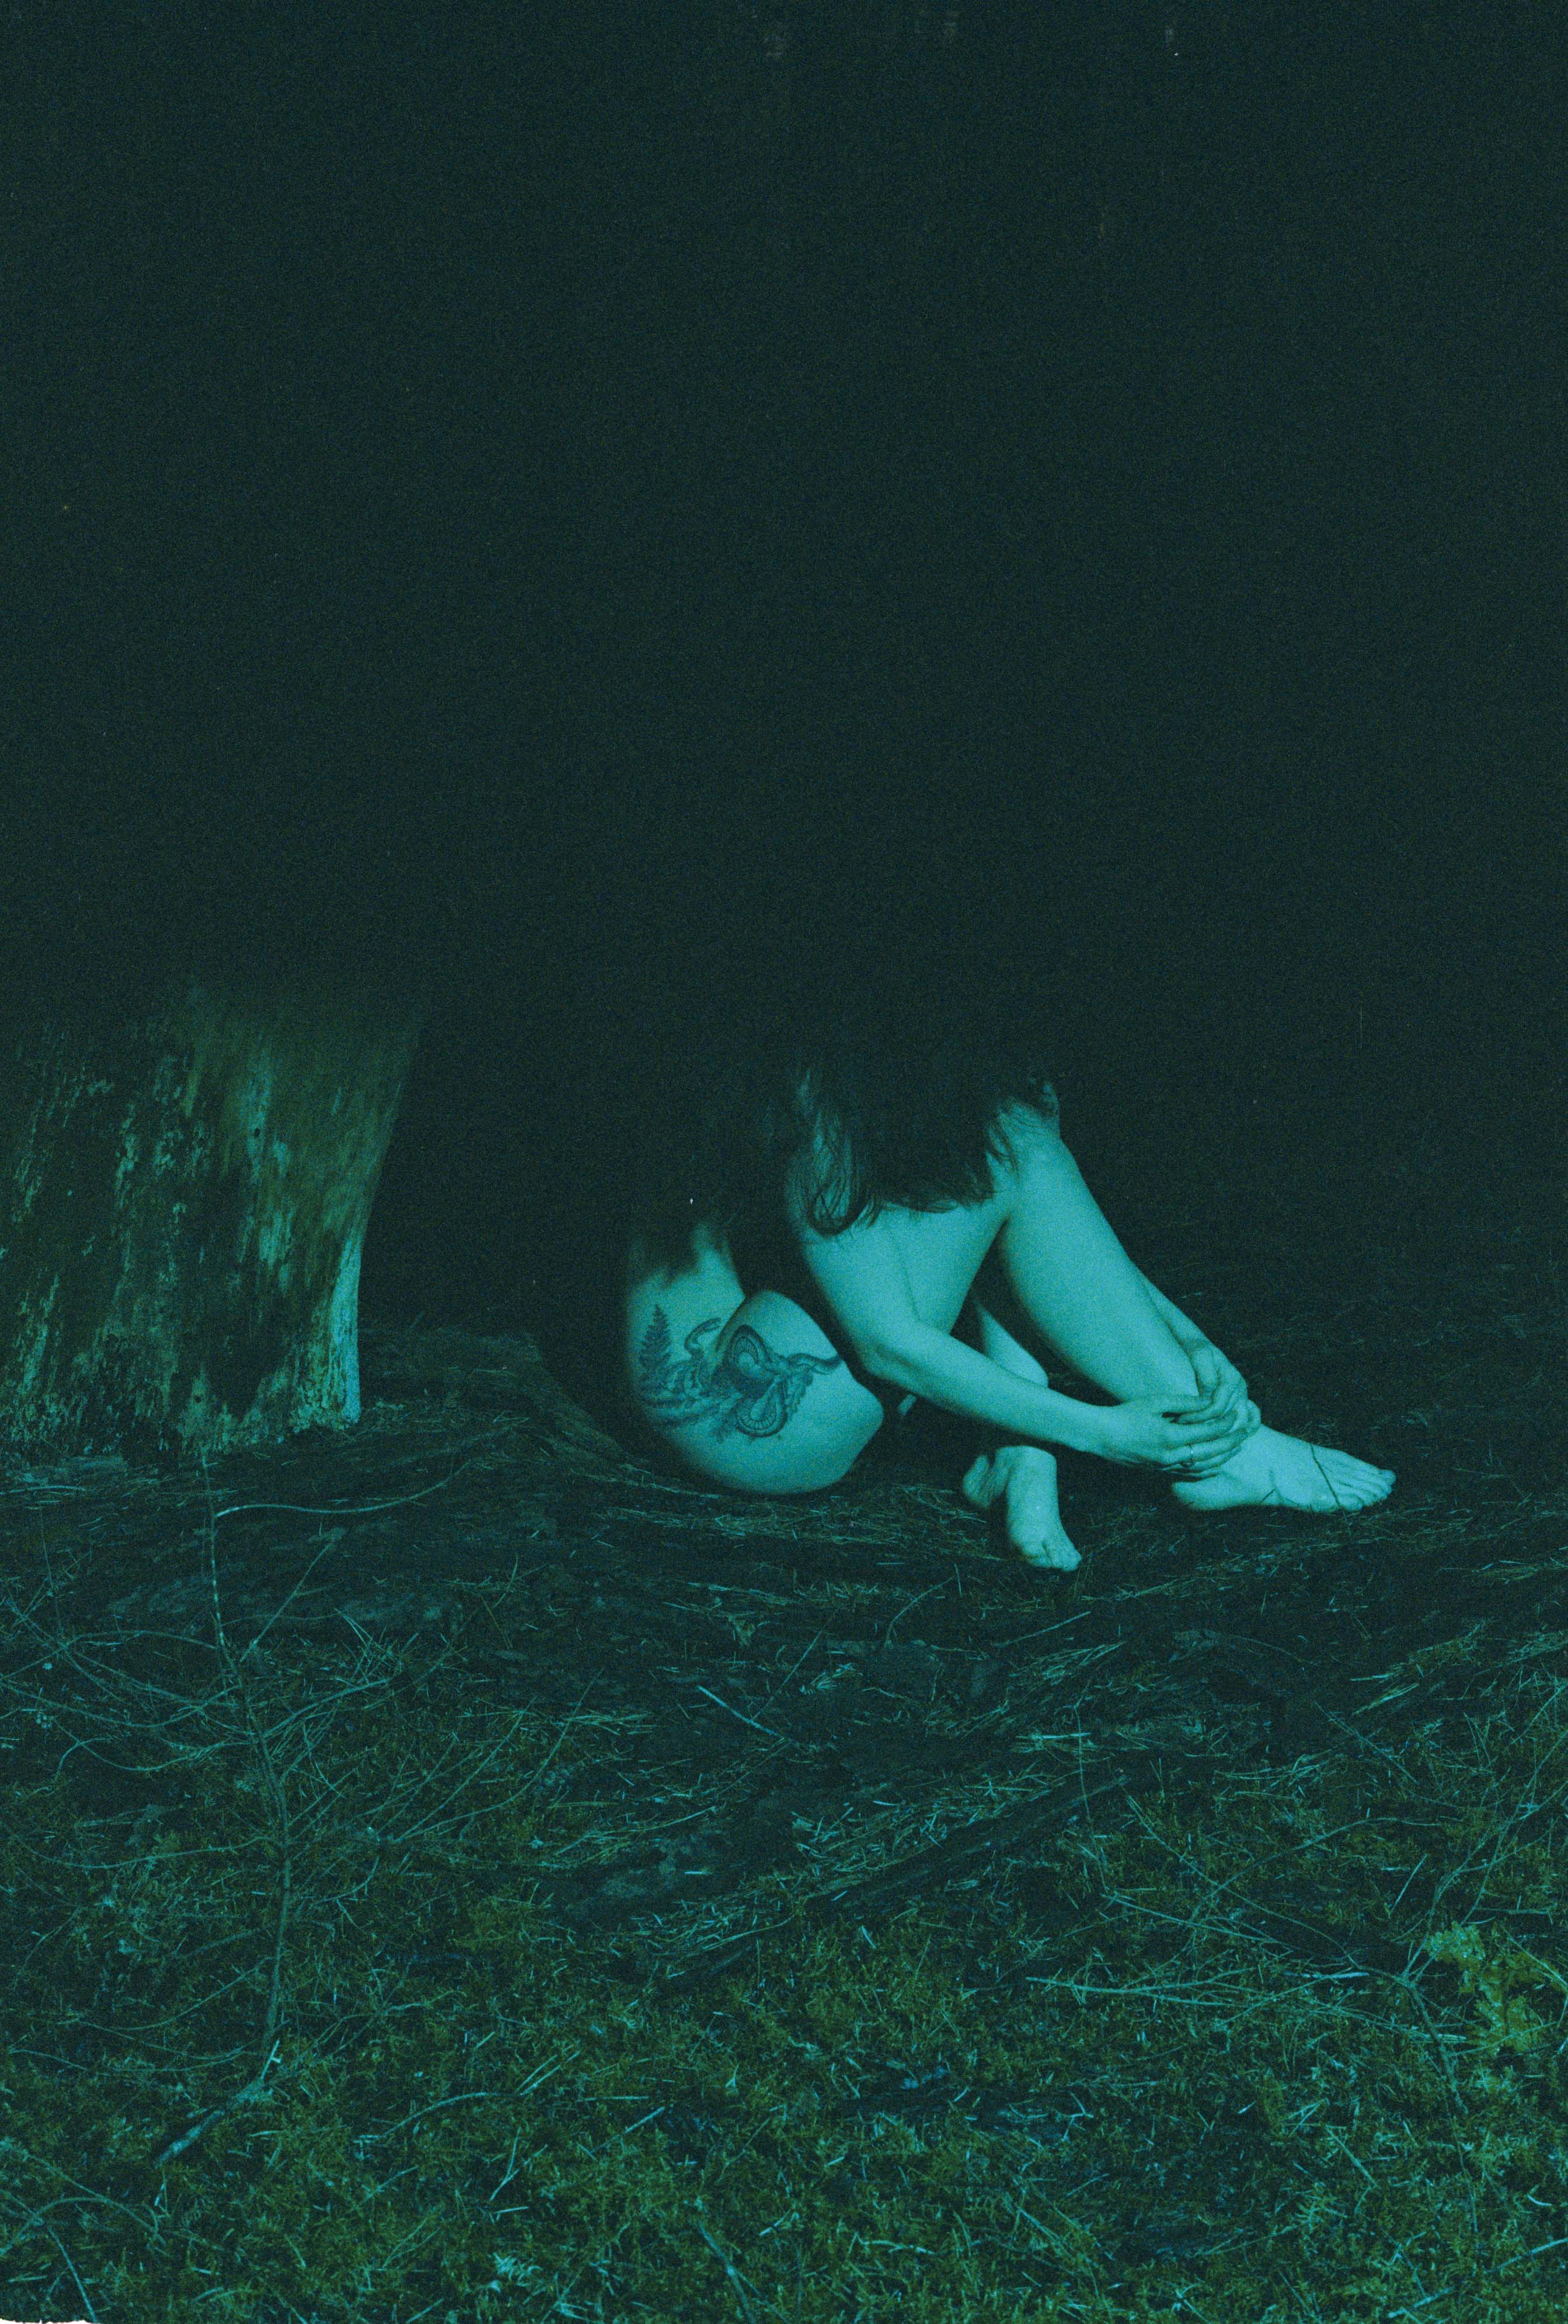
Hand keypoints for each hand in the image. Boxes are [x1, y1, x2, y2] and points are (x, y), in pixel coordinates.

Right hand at [1088, 1381, 1260, 1474]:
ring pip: (1204, 1466)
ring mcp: (1167, 1466)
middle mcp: (1171, 1455)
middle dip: (1232, 1441)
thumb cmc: (1126, 1414)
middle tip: (1246, 1432)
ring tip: (1238, 1447)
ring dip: (1224, 1457)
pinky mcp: (1162, 1471)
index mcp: (1170, 1436)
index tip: (1236, 1413)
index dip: (1225, 1422)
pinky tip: (1218, 1462)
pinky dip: (1208, 1469)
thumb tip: (1208, 1401)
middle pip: (1211, 1451)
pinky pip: (1192, 1474)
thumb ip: (1183, 1402)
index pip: (1208, 1431)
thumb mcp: (1154, 1402)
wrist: (1101, 1437)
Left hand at [1186, 1341, 1258, 1443]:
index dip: (1199, 1417)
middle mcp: (1240, 1389)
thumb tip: (1208, 1398)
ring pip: (1239, 1425)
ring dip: (1222, 1434)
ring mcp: (1242, 1396)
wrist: (1200, 1346)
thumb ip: (1205, 1376)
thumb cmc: (1196, 1349)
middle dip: (1209, 1429)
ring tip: (1202, 1440)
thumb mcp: (1199, 1355)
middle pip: (1230, 1420)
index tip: (1180, 1420)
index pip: (1217, 1407)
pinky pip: (1249, 1421)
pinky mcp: (1239, 1402)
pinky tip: (1229, 1440)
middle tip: (1189, 1434)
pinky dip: (1242, 1431)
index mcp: (1231, 1379)